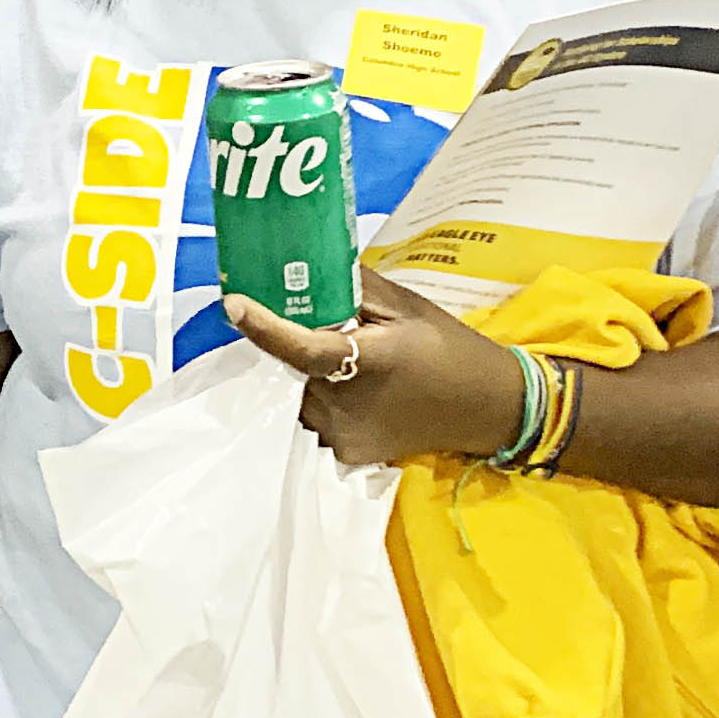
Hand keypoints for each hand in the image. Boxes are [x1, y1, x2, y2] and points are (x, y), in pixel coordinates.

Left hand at [224, 268, 525, 466]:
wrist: (485, 409)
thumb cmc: (448, 349)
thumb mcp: (406, 307)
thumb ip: (355, 288)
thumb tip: (312, 264)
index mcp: (368, 362)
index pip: (303, 347)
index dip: (264, 327)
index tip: (233, 304)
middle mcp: (349, 405)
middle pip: (294, 371)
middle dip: (297, 347)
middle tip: (325, 329)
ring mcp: (345, 435)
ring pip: (300, 397)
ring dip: (308, 377)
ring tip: (351, 365)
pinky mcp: (346, 453)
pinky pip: (315, 419)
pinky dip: (323, 400)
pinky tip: (356, 393)